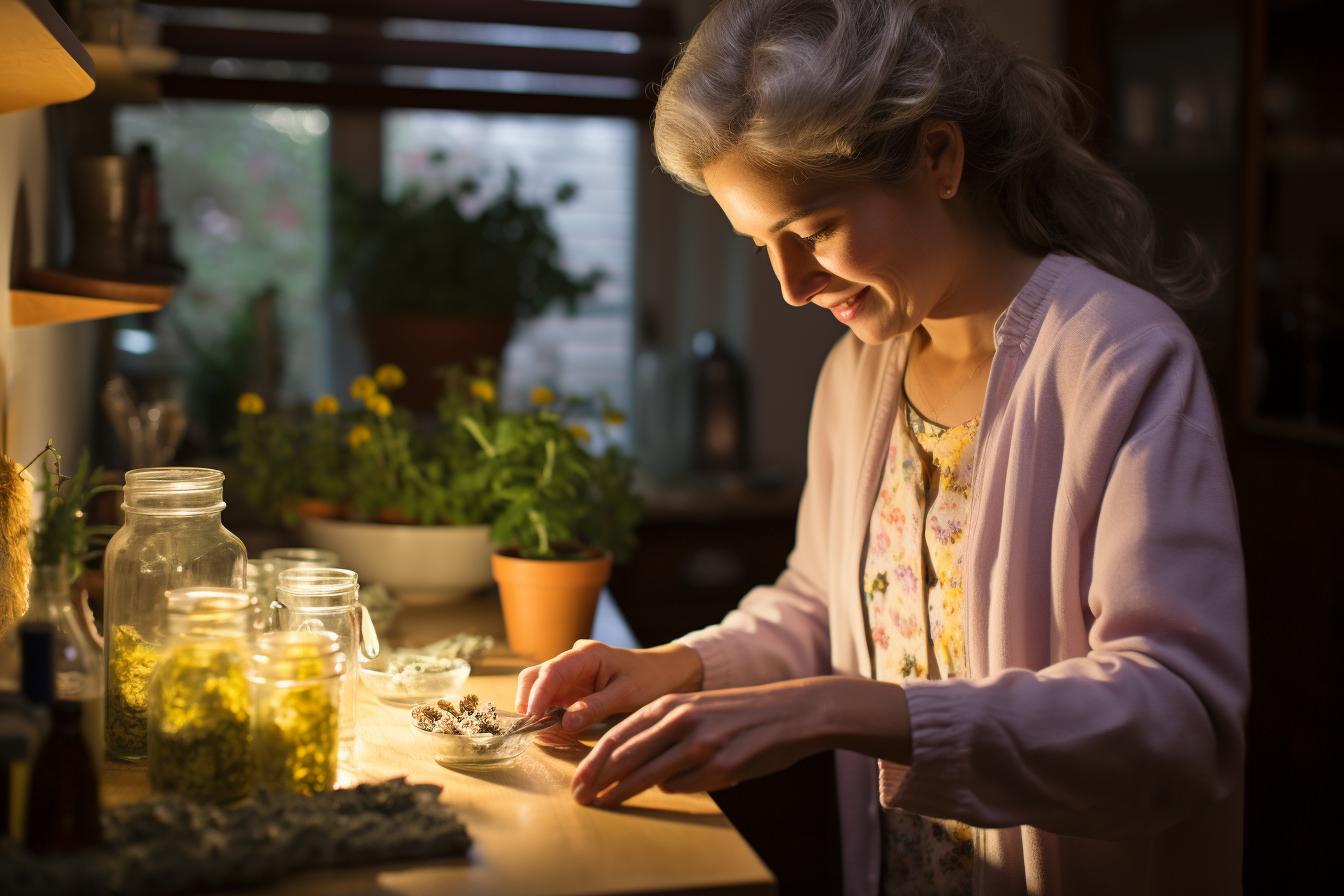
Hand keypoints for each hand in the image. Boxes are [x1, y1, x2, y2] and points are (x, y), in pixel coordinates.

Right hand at [515, 640, 703, 733]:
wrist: (665, 673)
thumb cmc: (650, 679)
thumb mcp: (626, 695)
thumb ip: (595, 707)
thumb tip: (564, 724)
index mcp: (586, 655)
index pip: (551, 672)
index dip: (537, 695)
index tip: (532, 719)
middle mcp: (573, 660)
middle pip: (535, 676)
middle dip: (528, 701)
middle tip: (531, 729)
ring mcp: (570, 673)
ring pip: (538, 688)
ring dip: (535, 709)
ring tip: (541, 733)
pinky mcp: (572, 688)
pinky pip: (550, 699)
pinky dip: (545, 714)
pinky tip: (551, 730)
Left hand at [570, 680, 827, 807]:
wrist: (790, 711)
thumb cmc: (738, 713)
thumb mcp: (696, 708)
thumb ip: (663, 728)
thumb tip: (631, 762)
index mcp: (672, 705)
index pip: (619, 735)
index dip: (594, 761)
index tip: (577, 781)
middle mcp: (681, 722)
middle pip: (625, 756)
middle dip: (598, 779)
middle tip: (580, 798)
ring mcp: (701, 745)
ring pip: (649, 775)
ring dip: (623, 792)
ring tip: (605, 804)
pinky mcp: (721, 767)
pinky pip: (683, 786)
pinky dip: (672, 790)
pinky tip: (668, 791)